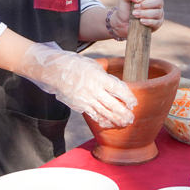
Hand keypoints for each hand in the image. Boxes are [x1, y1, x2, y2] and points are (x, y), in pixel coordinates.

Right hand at [17, 42, 136, 127]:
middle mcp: (93, 90)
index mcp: (99, 77)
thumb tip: (119, 88)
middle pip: (113, 105)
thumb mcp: (95, 66)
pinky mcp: (79, 106)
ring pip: (104, 113)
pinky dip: (103, 121)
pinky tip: (110, 124)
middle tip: (132, 118)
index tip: (134, 103)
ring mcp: (86, 99)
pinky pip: (93, 115)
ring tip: (125, 123)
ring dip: (116, 120)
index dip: (128, 98)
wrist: (55, 71)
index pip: (118, 90)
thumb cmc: (77, 65)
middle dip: (124, 113)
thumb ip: (107, 77)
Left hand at [112, 0, 165, 32]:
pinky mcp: (156, 24)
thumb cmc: (125, 8)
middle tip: (136, 6)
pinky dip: (148, 21)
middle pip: (160, 1)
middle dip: (147, 4)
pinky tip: (141, 21)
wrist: (121, 22)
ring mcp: (158, 14)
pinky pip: (156, 22)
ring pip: (157, 13)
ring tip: (134, 14)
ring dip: (145, 13)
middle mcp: (157, 4)